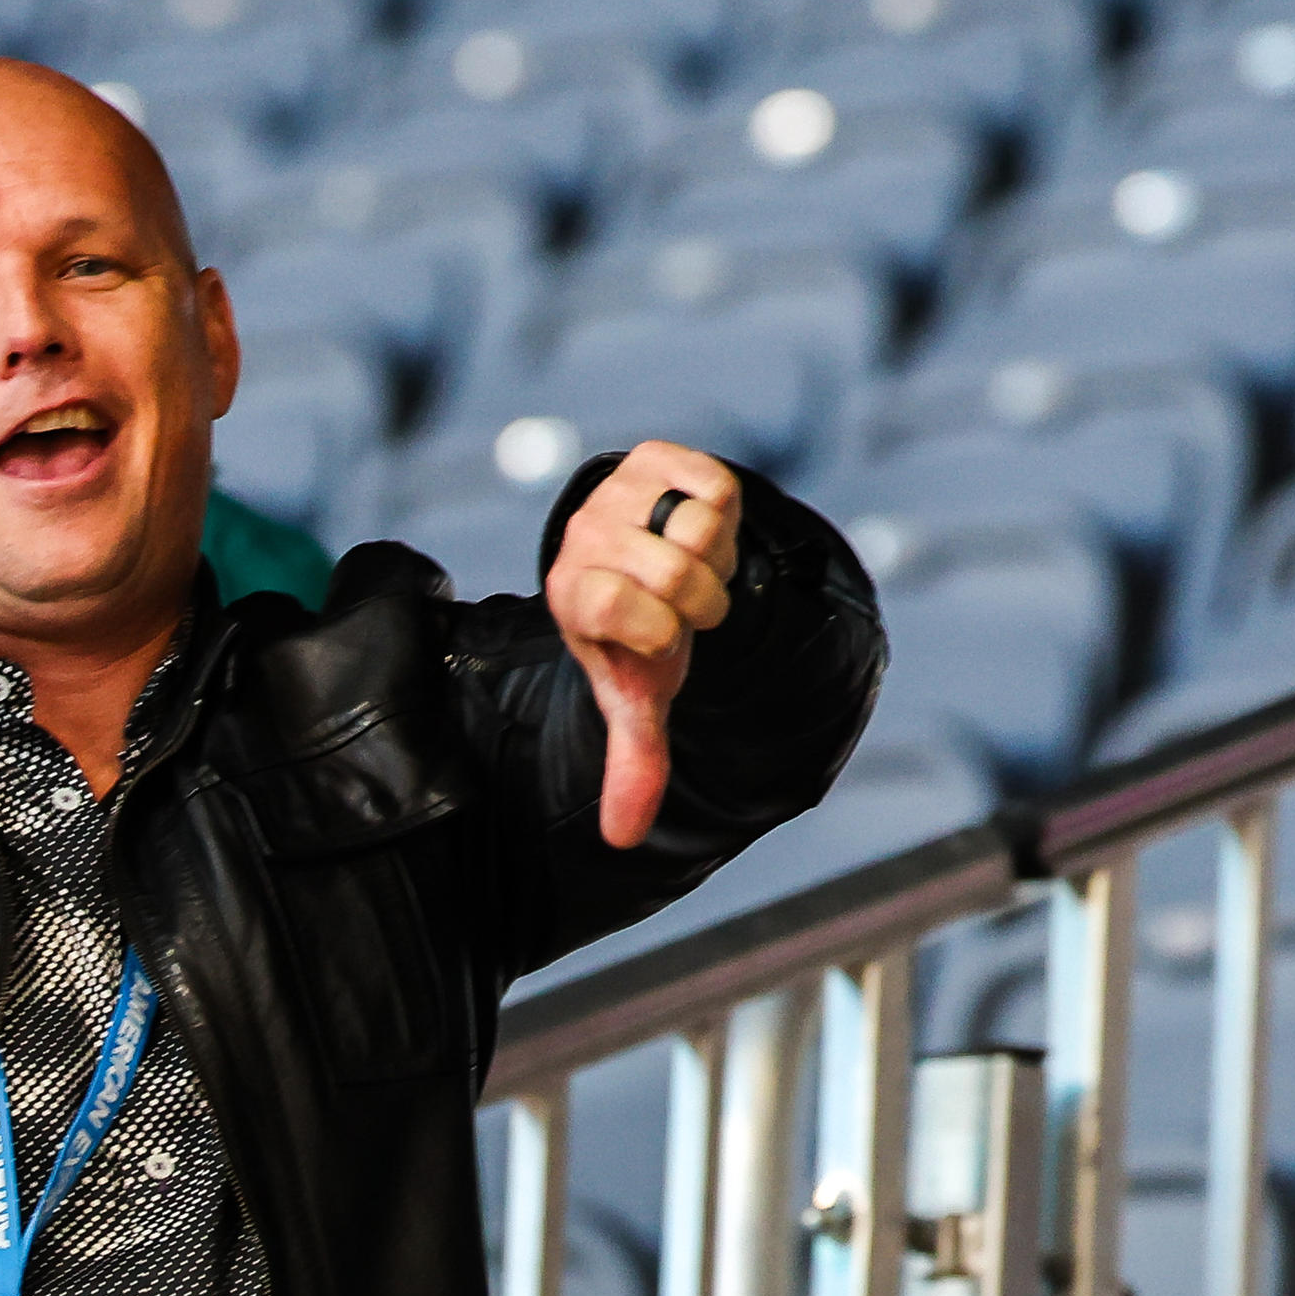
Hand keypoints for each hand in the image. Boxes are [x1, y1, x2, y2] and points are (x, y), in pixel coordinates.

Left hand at [546, 446, 741, 851]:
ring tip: (690, 566)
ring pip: (700, 526)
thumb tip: (622, 838)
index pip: (618, 606)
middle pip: (675, 572)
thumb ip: (634, 761)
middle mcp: (582, 537)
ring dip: (714, 557)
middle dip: (700, 600)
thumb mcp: (638, 695)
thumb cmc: (638, 636)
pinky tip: (698, 530)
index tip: (661, 638)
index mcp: (571, 596)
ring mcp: (615, 492)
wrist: (635, 559)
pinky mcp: (652, 457)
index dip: (659, 630)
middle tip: (684, 606)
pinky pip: (716, 485)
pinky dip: (722, 516)